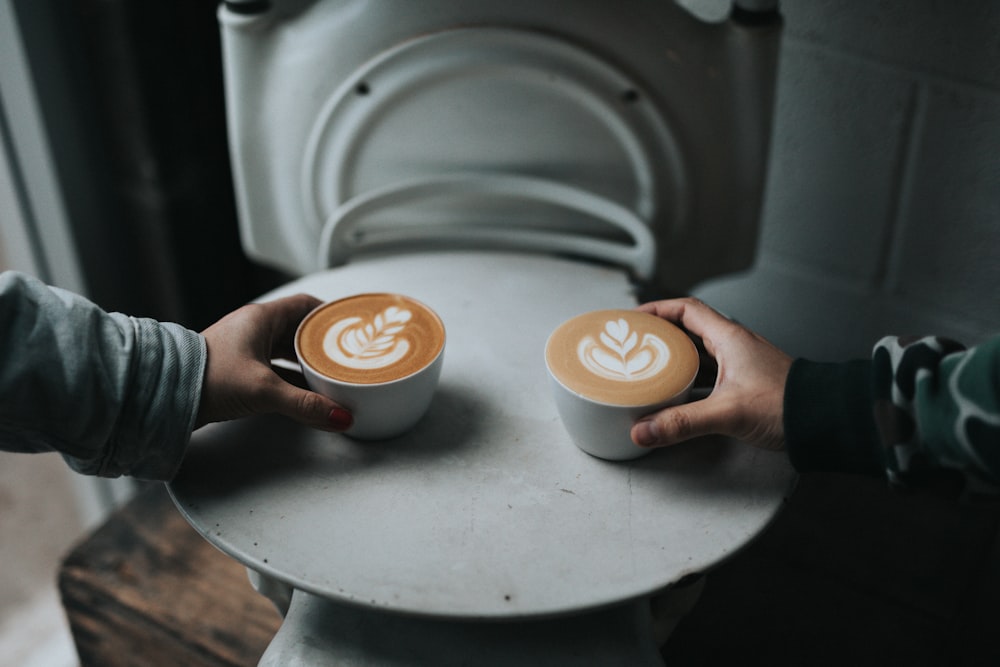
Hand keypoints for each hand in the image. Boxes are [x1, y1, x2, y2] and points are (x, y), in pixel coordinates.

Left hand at [196, 294, 352, 431]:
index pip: (305, 305)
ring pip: (286, 349)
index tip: (349, 324)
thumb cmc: (206, 377)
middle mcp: (253, 329)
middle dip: (322, 342)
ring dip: (307, 361)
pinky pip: (274, 366)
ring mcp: (244, 348)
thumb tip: (339, 416)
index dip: (329, 314)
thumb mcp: (264, 391)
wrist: (166, 394)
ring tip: (329, 373)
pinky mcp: (238, 368)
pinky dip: (291, 375)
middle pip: (299, 329)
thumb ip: (305, 405)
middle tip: (345, 353)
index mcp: (260, 319)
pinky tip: (303, 390)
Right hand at [630, 298, 790, 449]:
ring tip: (649, 368)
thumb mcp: (727, 412)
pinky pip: (710, 373)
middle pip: (689, 330)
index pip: (686, 310)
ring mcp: (742, 364)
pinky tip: (679, 394)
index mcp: (730, 338)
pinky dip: (690, 379)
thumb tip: (644, 430)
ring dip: (675, 359)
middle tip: (636, 344)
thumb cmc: (787, 405)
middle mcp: (735, 346)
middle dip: (660, 335)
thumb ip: (682, 422)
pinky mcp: (746, 383)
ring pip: (699, 353)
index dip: (658, 310)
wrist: (824, 420)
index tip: (634, 318)